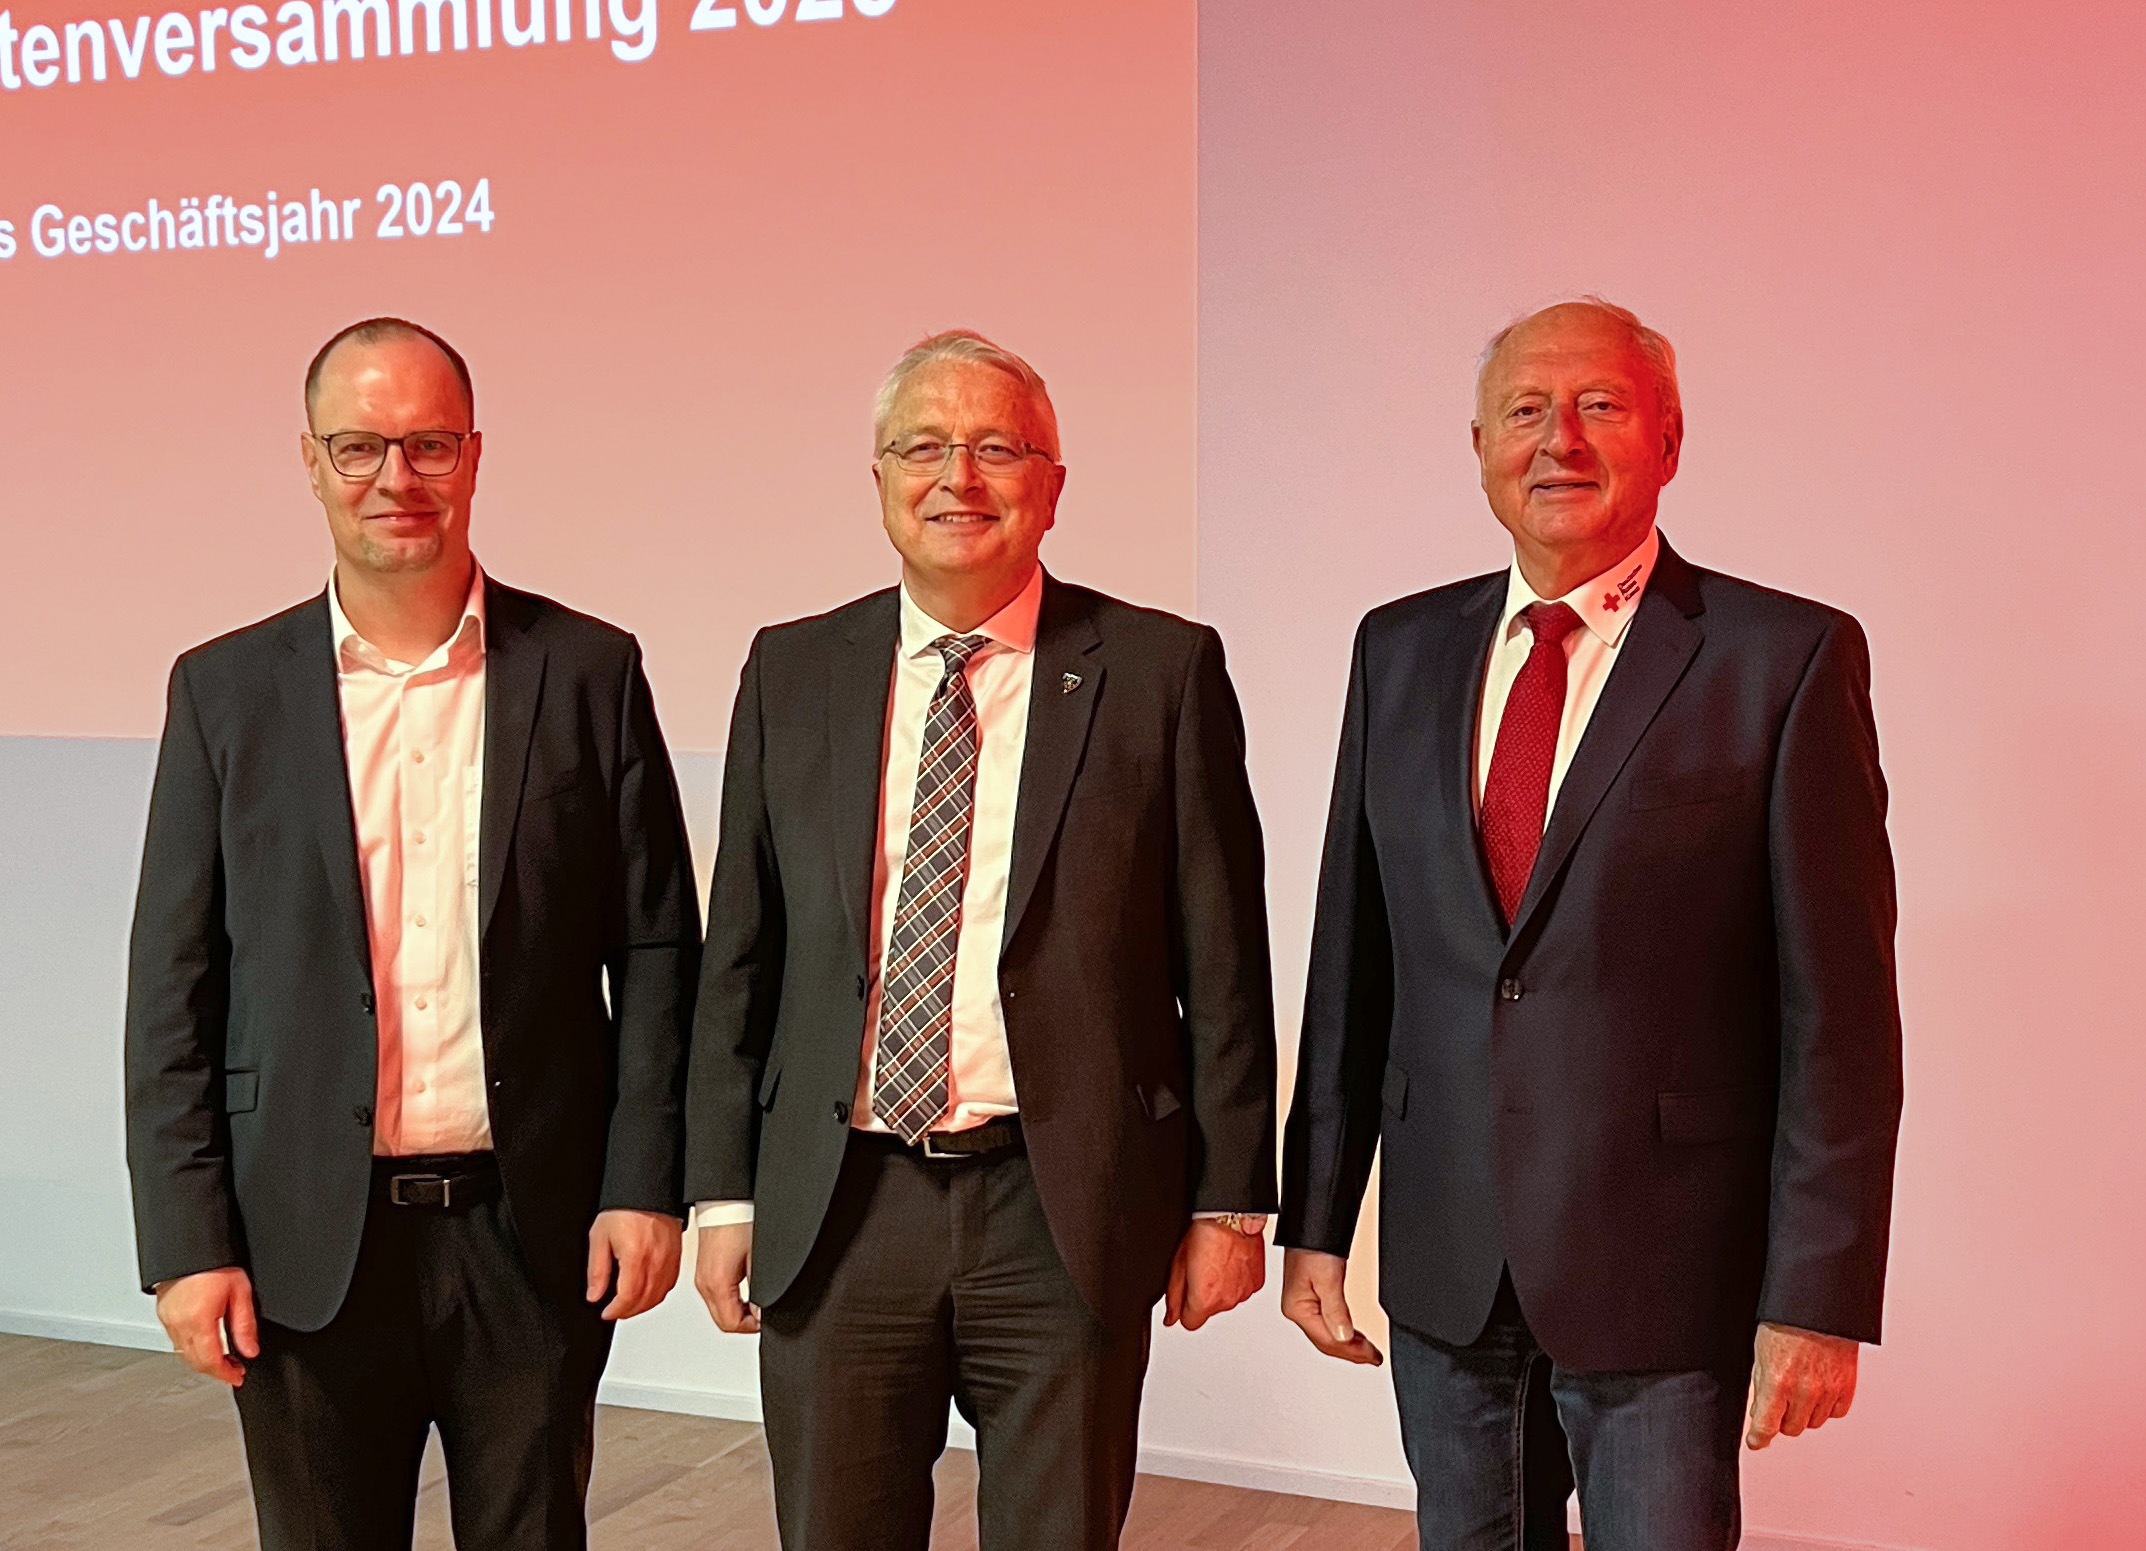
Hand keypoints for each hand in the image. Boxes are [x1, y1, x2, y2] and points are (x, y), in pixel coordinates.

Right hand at [153, 1266, 258, 1386]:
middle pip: (195, 1362)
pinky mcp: (163, 1313)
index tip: (238, 1377)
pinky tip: (205, 1343)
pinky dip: (191, 1348)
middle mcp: (179, 1323)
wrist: (191, 1244)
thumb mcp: (240, 1291)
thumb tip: (250, 1350)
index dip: (226, 1374)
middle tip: (234, 1370)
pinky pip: (176, 1341)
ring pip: (183, 1354)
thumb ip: (244, 1325)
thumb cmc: (216, 1262)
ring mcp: (168, 1319)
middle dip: (216, 1371)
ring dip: (203, 1361)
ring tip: (224, 1358)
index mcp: (199, 1320)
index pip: (210, 1361)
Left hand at [585, 1208, 682, 1320]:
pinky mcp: (677, 1256)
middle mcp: (656, 1261)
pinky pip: (669, 1284)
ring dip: (643, 1305)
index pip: (627, 1297)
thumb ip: (597, 1270)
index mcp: (635, 1257)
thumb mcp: (600, 1237)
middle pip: (644, 1301)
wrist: (648, 1191)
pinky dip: (657, 1294)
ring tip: (629, 1304)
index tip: (606, 1312)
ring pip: (659, 1295)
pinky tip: (647, 1292)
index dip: (615, 1311)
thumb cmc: (625, 1209)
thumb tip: (595, 1295)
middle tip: (615, 1311)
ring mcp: (669, 1260)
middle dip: (627, 1311)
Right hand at [693, 1222, 758, 1333]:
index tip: (766, 1318)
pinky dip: (731, 1299)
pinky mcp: (704, 1269)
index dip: (753, 1326)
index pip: (731, 1324)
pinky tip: (745, 1289)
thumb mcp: (758, 1259)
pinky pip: (716, 1295)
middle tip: (764, 1312)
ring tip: (757, 1300)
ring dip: (738, 1310)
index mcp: (716, 1284)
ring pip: (719, 1310)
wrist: (725, 1199)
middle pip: (723, 1321)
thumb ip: (760, 1291)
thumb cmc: (741, 1220)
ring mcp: (702, 1277)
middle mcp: (704, 1283)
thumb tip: (762, 1312)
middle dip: (745, 1321)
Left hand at [1163, 1219, 1265, 1329]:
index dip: (1185, 1308)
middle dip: (1203, 1296)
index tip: (1186, 1293)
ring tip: (1217, 1262)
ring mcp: (1243, 1293)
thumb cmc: (1205, 1235)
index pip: (1190, 1324)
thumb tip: (1170, 1318)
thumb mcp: (1178, 1264)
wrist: (1232, 1218)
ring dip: (1221, 1288)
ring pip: (1227, 1300)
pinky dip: (1236, 1280)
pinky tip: (1231, 1262)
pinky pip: (1242, 1289)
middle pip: (1209, 1310)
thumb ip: (1173, 1297)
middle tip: (1201, 1270)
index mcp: (1204, 1301)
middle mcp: (1226, 1302)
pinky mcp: (1256, 1283)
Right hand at [1279, 1248, 1382, 1364]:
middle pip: (1325, 1341)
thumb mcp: (1328, 1278)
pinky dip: (1342, 1333)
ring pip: (1326, 1335)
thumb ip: (1335, 1311)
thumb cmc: (1313, 1245)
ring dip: (1347, 1345)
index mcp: (1297, 1309)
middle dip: (1351, 1352)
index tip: (1372, 1356)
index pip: (1327, 1340)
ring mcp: (1302, 1304)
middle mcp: (1297, 1309)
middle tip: (1374, 1358)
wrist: (1311, 1223)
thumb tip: (1344, 1337)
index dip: (1352, 1351)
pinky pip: (1327, 1324)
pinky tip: (1352, 1336)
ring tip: (1368, 1352)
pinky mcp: (1310, 1297)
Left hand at [1745, 1321, 1858, 1448]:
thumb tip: (1760, 1409)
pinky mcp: (1846, 1387)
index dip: (1758, 1438)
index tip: (1756, 1442)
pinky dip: (1827, 1407)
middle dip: (1782, 1419)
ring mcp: (1828, 1391)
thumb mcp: (1761, 1352)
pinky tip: (1819, 1391)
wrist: (1818, 1305)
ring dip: (1805, 1413)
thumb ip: (1762, 1384)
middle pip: (1791, 1429)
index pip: (1766, 1426)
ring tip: (1800, 1390)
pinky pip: (1836, 1413)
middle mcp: (1804, 1391)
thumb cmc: (1786, 1321)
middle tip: (1779, 1402)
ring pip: (1814, 1423)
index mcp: (1777, 1383)